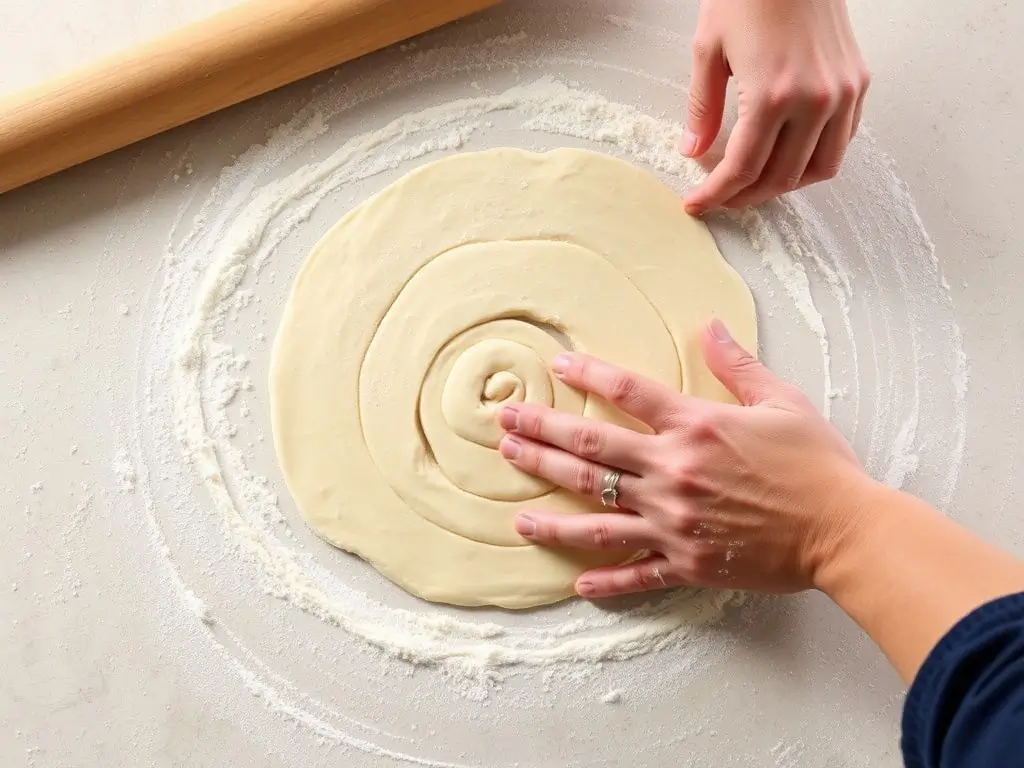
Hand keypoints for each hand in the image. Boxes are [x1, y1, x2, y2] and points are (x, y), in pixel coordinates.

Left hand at [497, 319, 871, 598]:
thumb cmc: (818, 464)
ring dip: (551, 515)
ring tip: (514, 513)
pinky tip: (574, 584)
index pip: (627, 391)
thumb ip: (737, 364)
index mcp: (696, 427)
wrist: (847, 530)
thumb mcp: (782, 401)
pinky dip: (605, 581)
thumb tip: (709, 324)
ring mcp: (674, 522)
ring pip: (596, 517)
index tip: (555, 367)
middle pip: (591, 452)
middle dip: (540, 438)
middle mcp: (673, 473)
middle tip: (502, 430)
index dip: (586, 375)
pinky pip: (636, 574)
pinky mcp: (687, 563)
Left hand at [681, 0, 869, 213]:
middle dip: (746, 196)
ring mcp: (843, 93)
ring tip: (755, 183)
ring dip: (785, 184)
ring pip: (820, 168)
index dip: (716, 194)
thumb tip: (692, 150)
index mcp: (771, 95)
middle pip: (781, 177)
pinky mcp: (858, 81)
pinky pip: (842, 139)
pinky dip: (815, 158)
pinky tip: (789, 155)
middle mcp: (815, 100)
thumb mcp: (708, 50)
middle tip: (721, 196)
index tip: (696, 203)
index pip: (742, 168)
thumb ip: (702, 109)